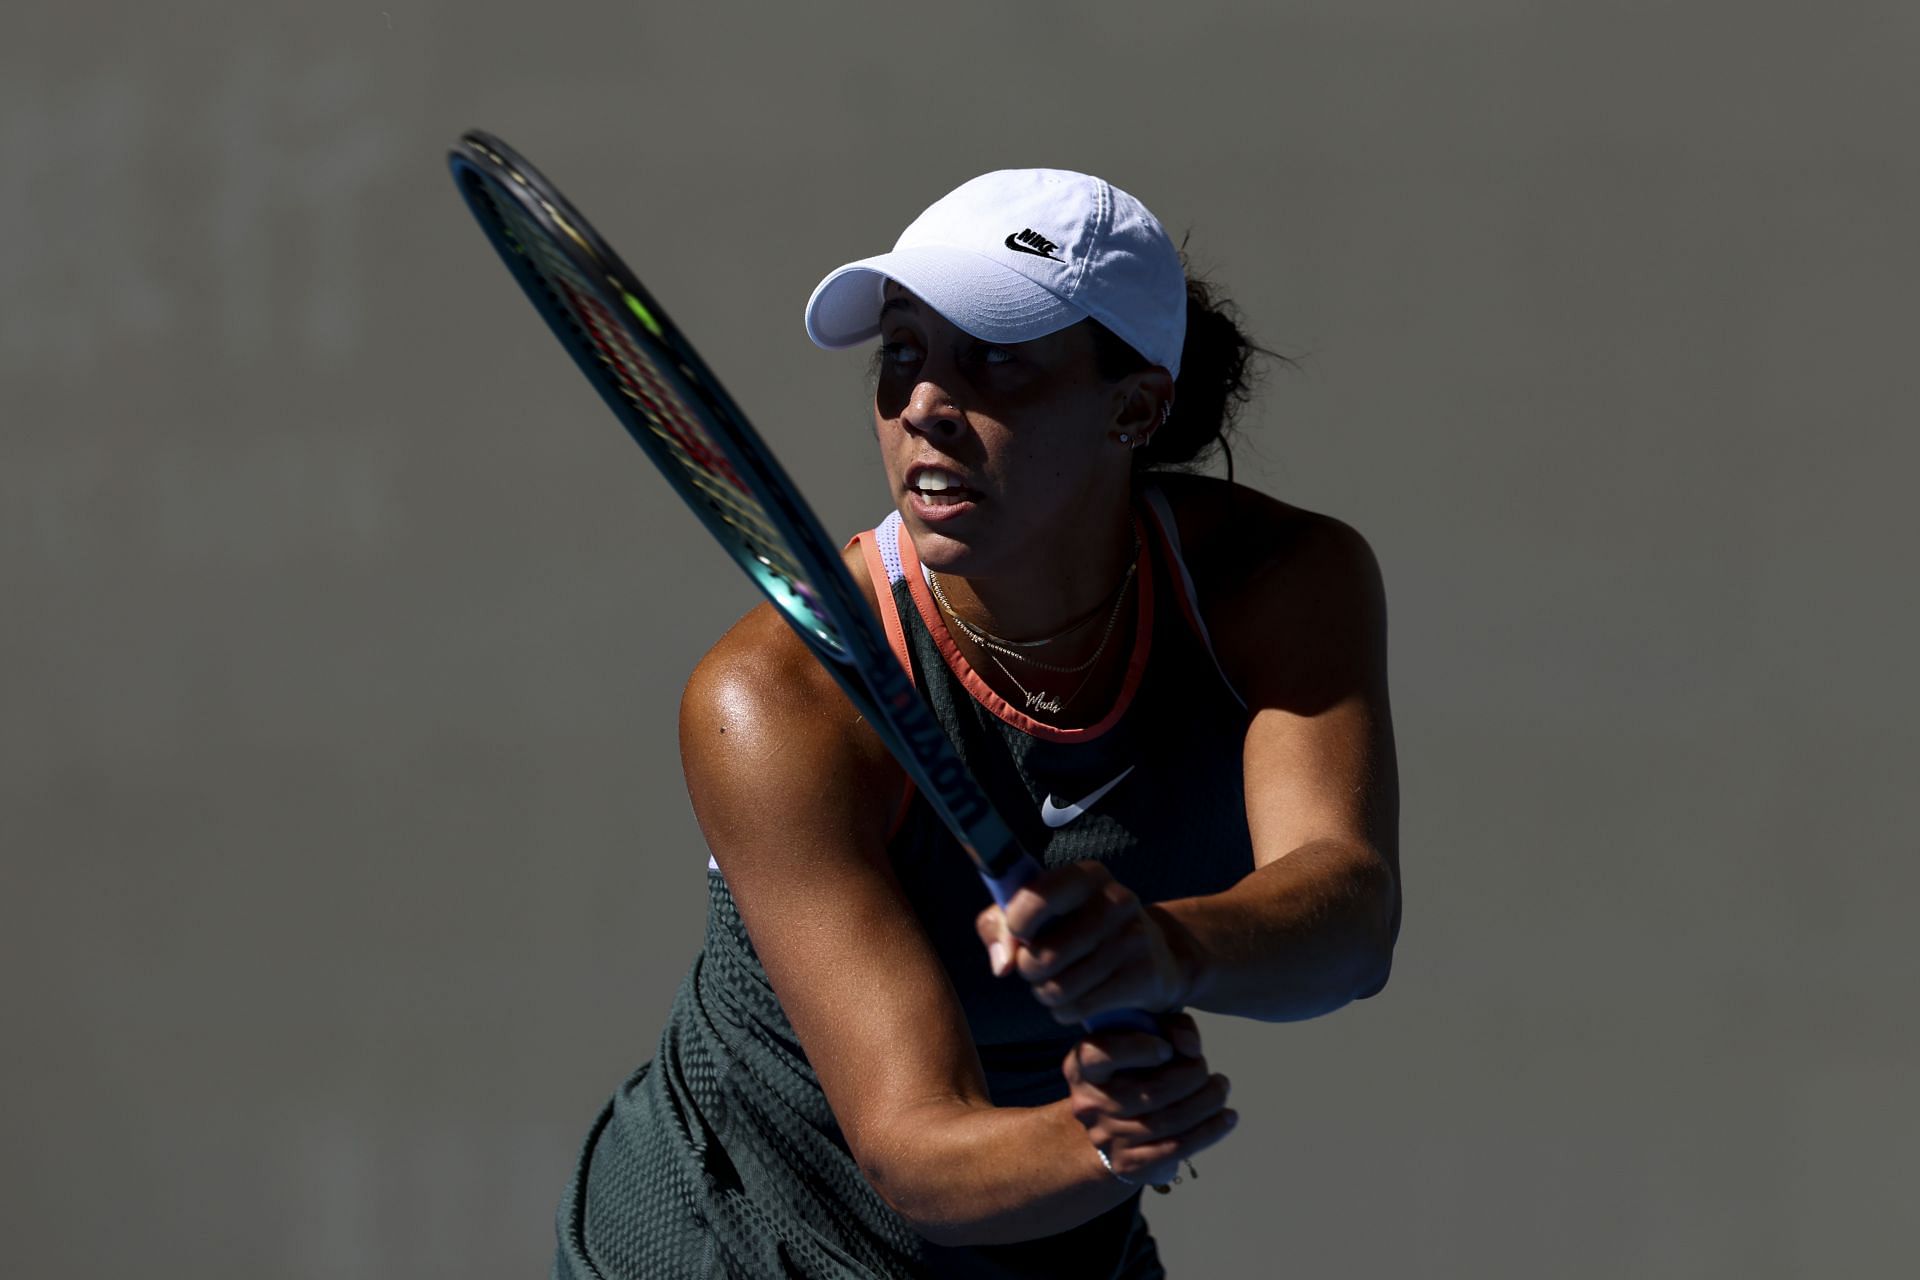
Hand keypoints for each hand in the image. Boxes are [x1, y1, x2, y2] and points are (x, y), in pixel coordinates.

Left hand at [976, 860, 1190, 1023]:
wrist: (1154, 956)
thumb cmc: (1078, 930)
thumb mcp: (1039, 914)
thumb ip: (999, 926)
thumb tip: (1002, 965)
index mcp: (1087, 876)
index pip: (1039, 896)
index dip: (1015, 923)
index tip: (1018, 932)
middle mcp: (1115, 901)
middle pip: (1041, 957)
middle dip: (1028, 970)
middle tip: (1040, 965)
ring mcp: (1133, 939)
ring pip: (1056, 989)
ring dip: (1046, 994)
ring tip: (1059, 982)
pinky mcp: (1143, 976)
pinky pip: (1078, 1008)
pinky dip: (1066, 1011)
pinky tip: (1079, 998)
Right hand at [1063, 1014, 1236, 1187]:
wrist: (1116, 1124)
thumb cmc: (1136, 1069)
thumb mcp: (1144, 1036)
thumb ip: (1169, 1027)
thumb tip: (1190, 1047)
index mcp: (1082, 1065)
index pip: (1100, 1054)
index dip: (1138, 1048)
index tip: (1167, 1048)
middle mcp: (1088, 1103)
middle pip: (1149, 1092)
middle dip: (1190, 1076)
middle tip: (1205, 1068)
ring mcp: (1107, 1138)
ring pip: (1168, 1121)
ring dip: (1206, 1102)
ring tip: (1220, 1087)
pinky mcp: (1129, 1163)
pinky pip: (1176, 1148)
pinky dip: (1209, 1131)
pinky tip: (1226, 1117)